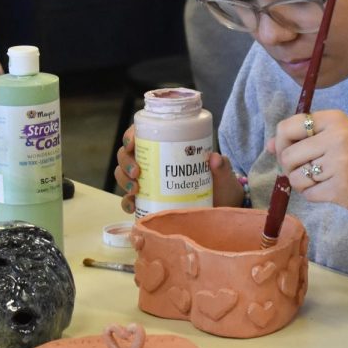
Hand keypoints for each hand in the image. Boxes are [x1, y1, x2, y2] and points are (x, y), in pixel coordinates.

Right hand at [115, 125, 244, 213]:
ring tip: (135, 188)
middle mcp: (154, 164)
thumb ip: (222, 167)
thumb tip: (215, 158)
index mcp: (169, 149)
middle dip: (126, 162)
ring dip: (123, 180)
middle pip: (127, 156)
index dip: (131, 136)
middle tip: (137, 172)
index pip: (143, 135)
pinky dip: (127, 203)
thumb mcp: (223, 176)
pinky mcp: (148, 203)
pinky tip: (133, 205)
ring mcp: (149, 184)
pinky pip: (130, 201)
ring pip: (124, 176)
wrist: (221, 212)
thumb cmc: (221, 188)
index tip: (131, 143)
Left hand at [269, 109, 347, 219]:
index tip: (291, 152)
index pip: (288, 127)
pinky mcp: (340, 188)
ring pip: (296, 176)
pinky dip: (313, 195)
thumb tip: (269, 146)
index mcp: (335, 119)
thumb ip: (303, 139)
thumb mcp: (336, 140)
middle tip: (305, 171)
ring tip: (321, 181)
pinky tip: (329, 190)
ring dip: (302, 184)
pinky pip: (308, 194)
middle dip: (290, 167)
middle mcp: (337, 137)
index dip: (281, 143)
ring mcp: (340, 163)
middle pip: (288, 154)